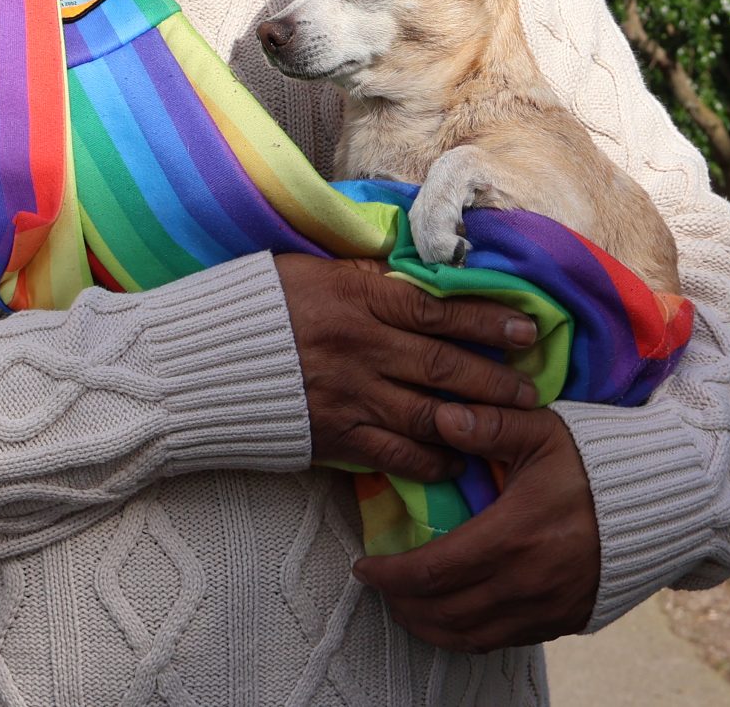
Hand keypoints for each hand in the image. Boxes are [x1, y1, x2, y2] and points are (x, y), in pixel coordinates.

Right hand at [274, 255, 542, 483]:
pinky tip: (456, 461)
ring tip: (511, 426)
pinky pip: (396, 454)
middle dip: (495, 379)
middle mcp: (360, 346)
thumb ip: (364, 273)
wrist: (196, 359)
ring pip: (429, 414)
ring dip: (476, 423)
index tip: (526, 328)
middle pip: (444, 366)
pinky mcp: (334, 435)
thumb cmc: (253, 303)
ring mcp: (349, 395)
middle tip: (533, 389)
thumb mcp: (308, 268)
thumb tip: (413, 268)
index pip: (436, 309)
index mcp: (354, 297)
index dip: (486, 319)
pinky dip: (431, 460)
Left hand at [353, 401, 600, 650]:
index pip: (433, 571)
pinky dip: (467, 635)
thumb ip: (490, 423)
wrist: (664, 505)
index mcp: (514, 536)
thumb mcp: (543, 432)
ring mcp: (547, 608)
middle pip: (444, 612)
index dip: (390, 575)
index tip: (364, 566)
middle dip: (402, 604)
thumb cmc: (598, 462)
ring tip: (405, 606)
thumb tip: (439, 414)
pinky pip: (503, 641)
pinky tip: (452, 617)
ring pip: (470, 636)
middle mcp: (528, 582)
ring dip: (429, 626)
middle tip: (379, 586)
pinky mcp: (564, 621)